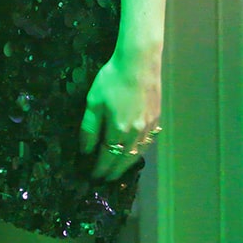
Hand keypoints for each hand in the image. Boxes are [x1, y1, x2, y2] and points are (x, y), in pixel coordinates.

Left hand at [80, 51, 161, 182]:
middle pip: (123, 160)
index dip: (100, 168)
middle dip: (113, 172)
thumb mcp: (93, 102)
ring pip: (137, 154)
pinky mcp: (157, 120)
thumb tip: (86, 150)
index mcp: (118, 130)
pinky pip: (147, 144)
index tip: (93, 176)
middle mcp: (136, 134)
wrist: (139, 63)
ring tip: (117, 172)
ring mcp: (149, 128)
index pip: (107, 157)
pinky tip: (133, 153)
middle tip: (104, 179)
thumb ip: (89, 128)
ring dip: (126, 165)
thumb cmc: (112, 79)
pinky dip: (138, 153)